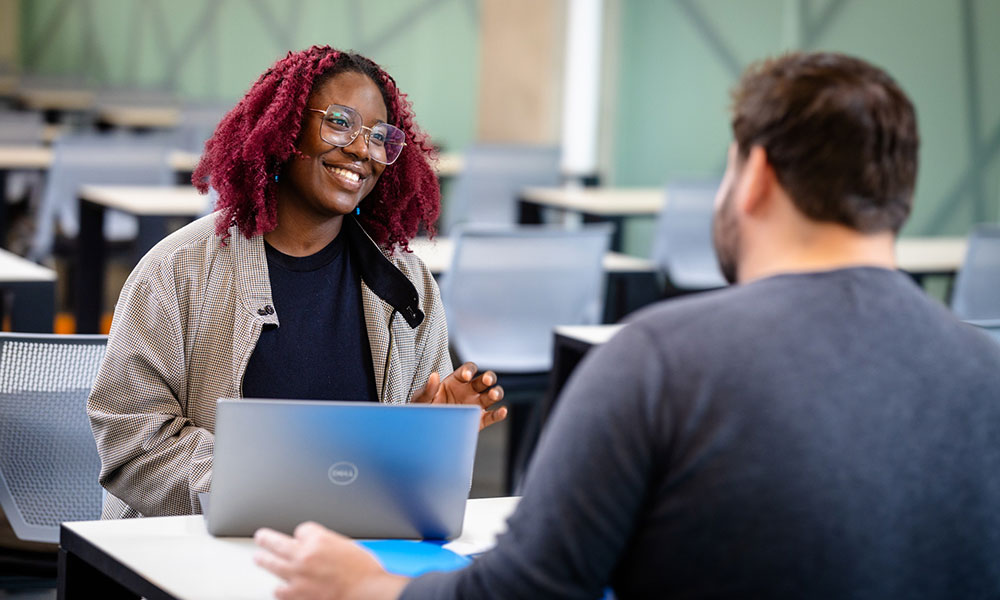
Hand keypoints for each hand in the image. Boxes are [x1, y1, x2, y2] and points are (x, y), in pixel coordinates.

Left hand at [254, 522, 408, 599]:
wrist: (367, 593)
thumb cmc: (363, 572)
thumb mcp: (347, 545)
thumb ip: (328, 543)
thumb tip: (317, 546)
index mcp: (319, 539)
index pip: (301, 529)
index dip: (303, 534)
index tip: (301, 537)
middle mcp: (304, 555)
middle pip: (277, 542)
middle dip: (267, 539)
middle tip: (261, 537)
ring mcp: (297, 576)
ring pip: (272, 564)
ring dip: (264, 560)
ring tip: (259, 558)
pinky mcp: (296, 595)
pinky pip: (279, 590)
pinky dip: (280, 588)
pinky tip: (279, 587)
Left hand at [411, 362, 506, 430]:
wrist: (425, 430)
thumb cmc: (423, 410)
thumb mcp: (421, 399)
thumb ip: (427, 388)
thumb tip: (433, 376)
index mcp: (456, 381)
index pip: (468, 369)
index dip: (469, 370)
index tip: (466, 376)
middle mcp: (469, 390)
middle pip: (485, 379)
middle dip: (489, 377)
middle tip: (486, 380)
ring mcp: (475, 404)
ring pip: (492, 395)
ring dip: (496, 392)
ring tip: (493, 395)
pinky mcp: (479, 420)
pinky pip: (492, 416)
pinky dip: (499, 414)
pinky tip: (502, 411)